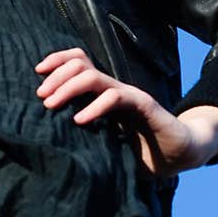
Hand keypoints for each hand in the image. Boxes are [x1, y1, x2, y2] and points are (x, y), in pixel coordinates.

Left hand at [34, 46, 217, 177]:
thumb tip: (49, 148)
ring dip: (68, 87)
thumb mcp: (105, 144)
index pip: (78, 62)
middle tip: (40, 96)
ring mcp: (128, 94)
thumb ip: (83, 140)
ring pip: (93, 76)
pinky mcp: (144, 105)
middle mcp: (113, 89)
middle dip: (56, 75)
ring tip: (51, 105)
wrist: (180, 154)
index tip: (37, 74)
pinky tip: (80, 120)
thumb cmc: (141, 152)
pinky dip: (94, 106)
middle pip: (80, 63)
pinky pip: (115, 97)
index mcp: (103, 93)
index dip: (56, 61)